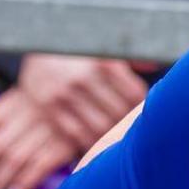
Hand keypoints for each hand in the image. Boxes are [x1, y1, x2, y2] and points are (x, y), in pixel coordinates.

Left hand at [0, 88, 78, 188]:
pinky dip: (25, 182)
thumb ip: (9, 112)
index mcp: (19, 97)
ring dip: (0, 182)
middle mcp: (30, 111)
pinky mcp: (66, 142)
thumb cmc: (61, 104)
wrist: (99, 100)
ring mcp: (48, 127)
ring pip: (14, 159)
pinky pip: (39, 166)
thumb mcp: (33, 96)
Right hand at [15, 54, 148, 152]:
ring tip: (113, 137)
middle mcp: (86, 77)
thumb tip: (154, 66)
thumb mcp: (102, 48)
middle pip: (119, 112)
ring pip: (99, 126)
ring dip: (109, 136)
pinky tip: (95, 143)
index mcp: (104, 62)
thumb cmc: (77, 50)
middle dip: (126, 123)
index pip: (134, 93)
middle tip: (128, 128)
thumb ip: (128, 59)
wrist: (34, 45)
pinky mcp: (50, 108)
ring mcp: (66, 94)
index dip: (141, 106)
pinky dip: (89, 142)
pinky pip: (76, 134)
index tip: (140, 111)